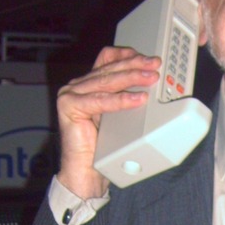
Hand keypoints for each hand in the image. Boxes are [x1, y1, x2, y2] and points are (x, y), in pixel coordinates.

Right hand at [55, 46, 160, 198]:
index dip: (126, 54)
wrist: (86, 170)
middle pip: (110, 68)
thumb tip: (151, 79)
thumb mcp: (119, 112)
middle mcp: (77, 85)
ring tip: (151, 79)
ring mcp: (70, 94)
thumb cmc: (103, 144)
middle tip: (155, 66)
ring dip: (132, 78)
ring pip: (107, 82)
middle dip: (136, 66)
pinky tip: (137, 99)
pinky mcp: (69, 106)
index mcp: (88, 83)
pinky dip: (121, 100)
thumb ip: (126, 94)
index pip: (107, 58)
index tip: (147, 58)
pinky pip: (100, 100)